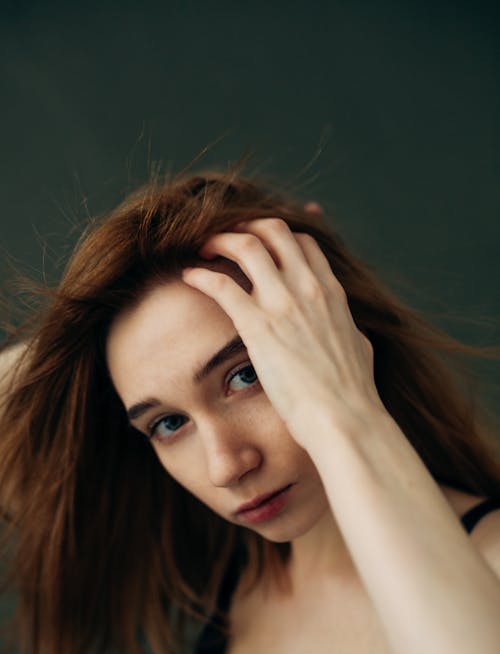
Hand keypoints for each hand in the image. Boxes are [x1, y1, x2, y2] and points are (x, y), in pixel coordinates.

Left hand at [181, 219, 385, 448]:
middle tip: (226, 237)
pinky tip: (189, 276)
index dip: (279, 235)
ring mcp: (282, 303)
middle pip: (273, 230)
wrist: (343, 418)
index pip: (304, 242)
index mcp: (331, 292)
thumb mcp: (358, 347)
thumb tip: (347, 327)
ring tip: (204, 248)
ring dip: (220, 240)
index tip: (260, 241)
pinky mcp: (258, 325)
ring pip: (246, 245)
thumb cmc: (352, 394)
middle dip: (245, 226)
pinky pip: (221, 285)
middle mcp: (307, 288)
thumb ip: (347, 328)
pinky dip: (201, 275)